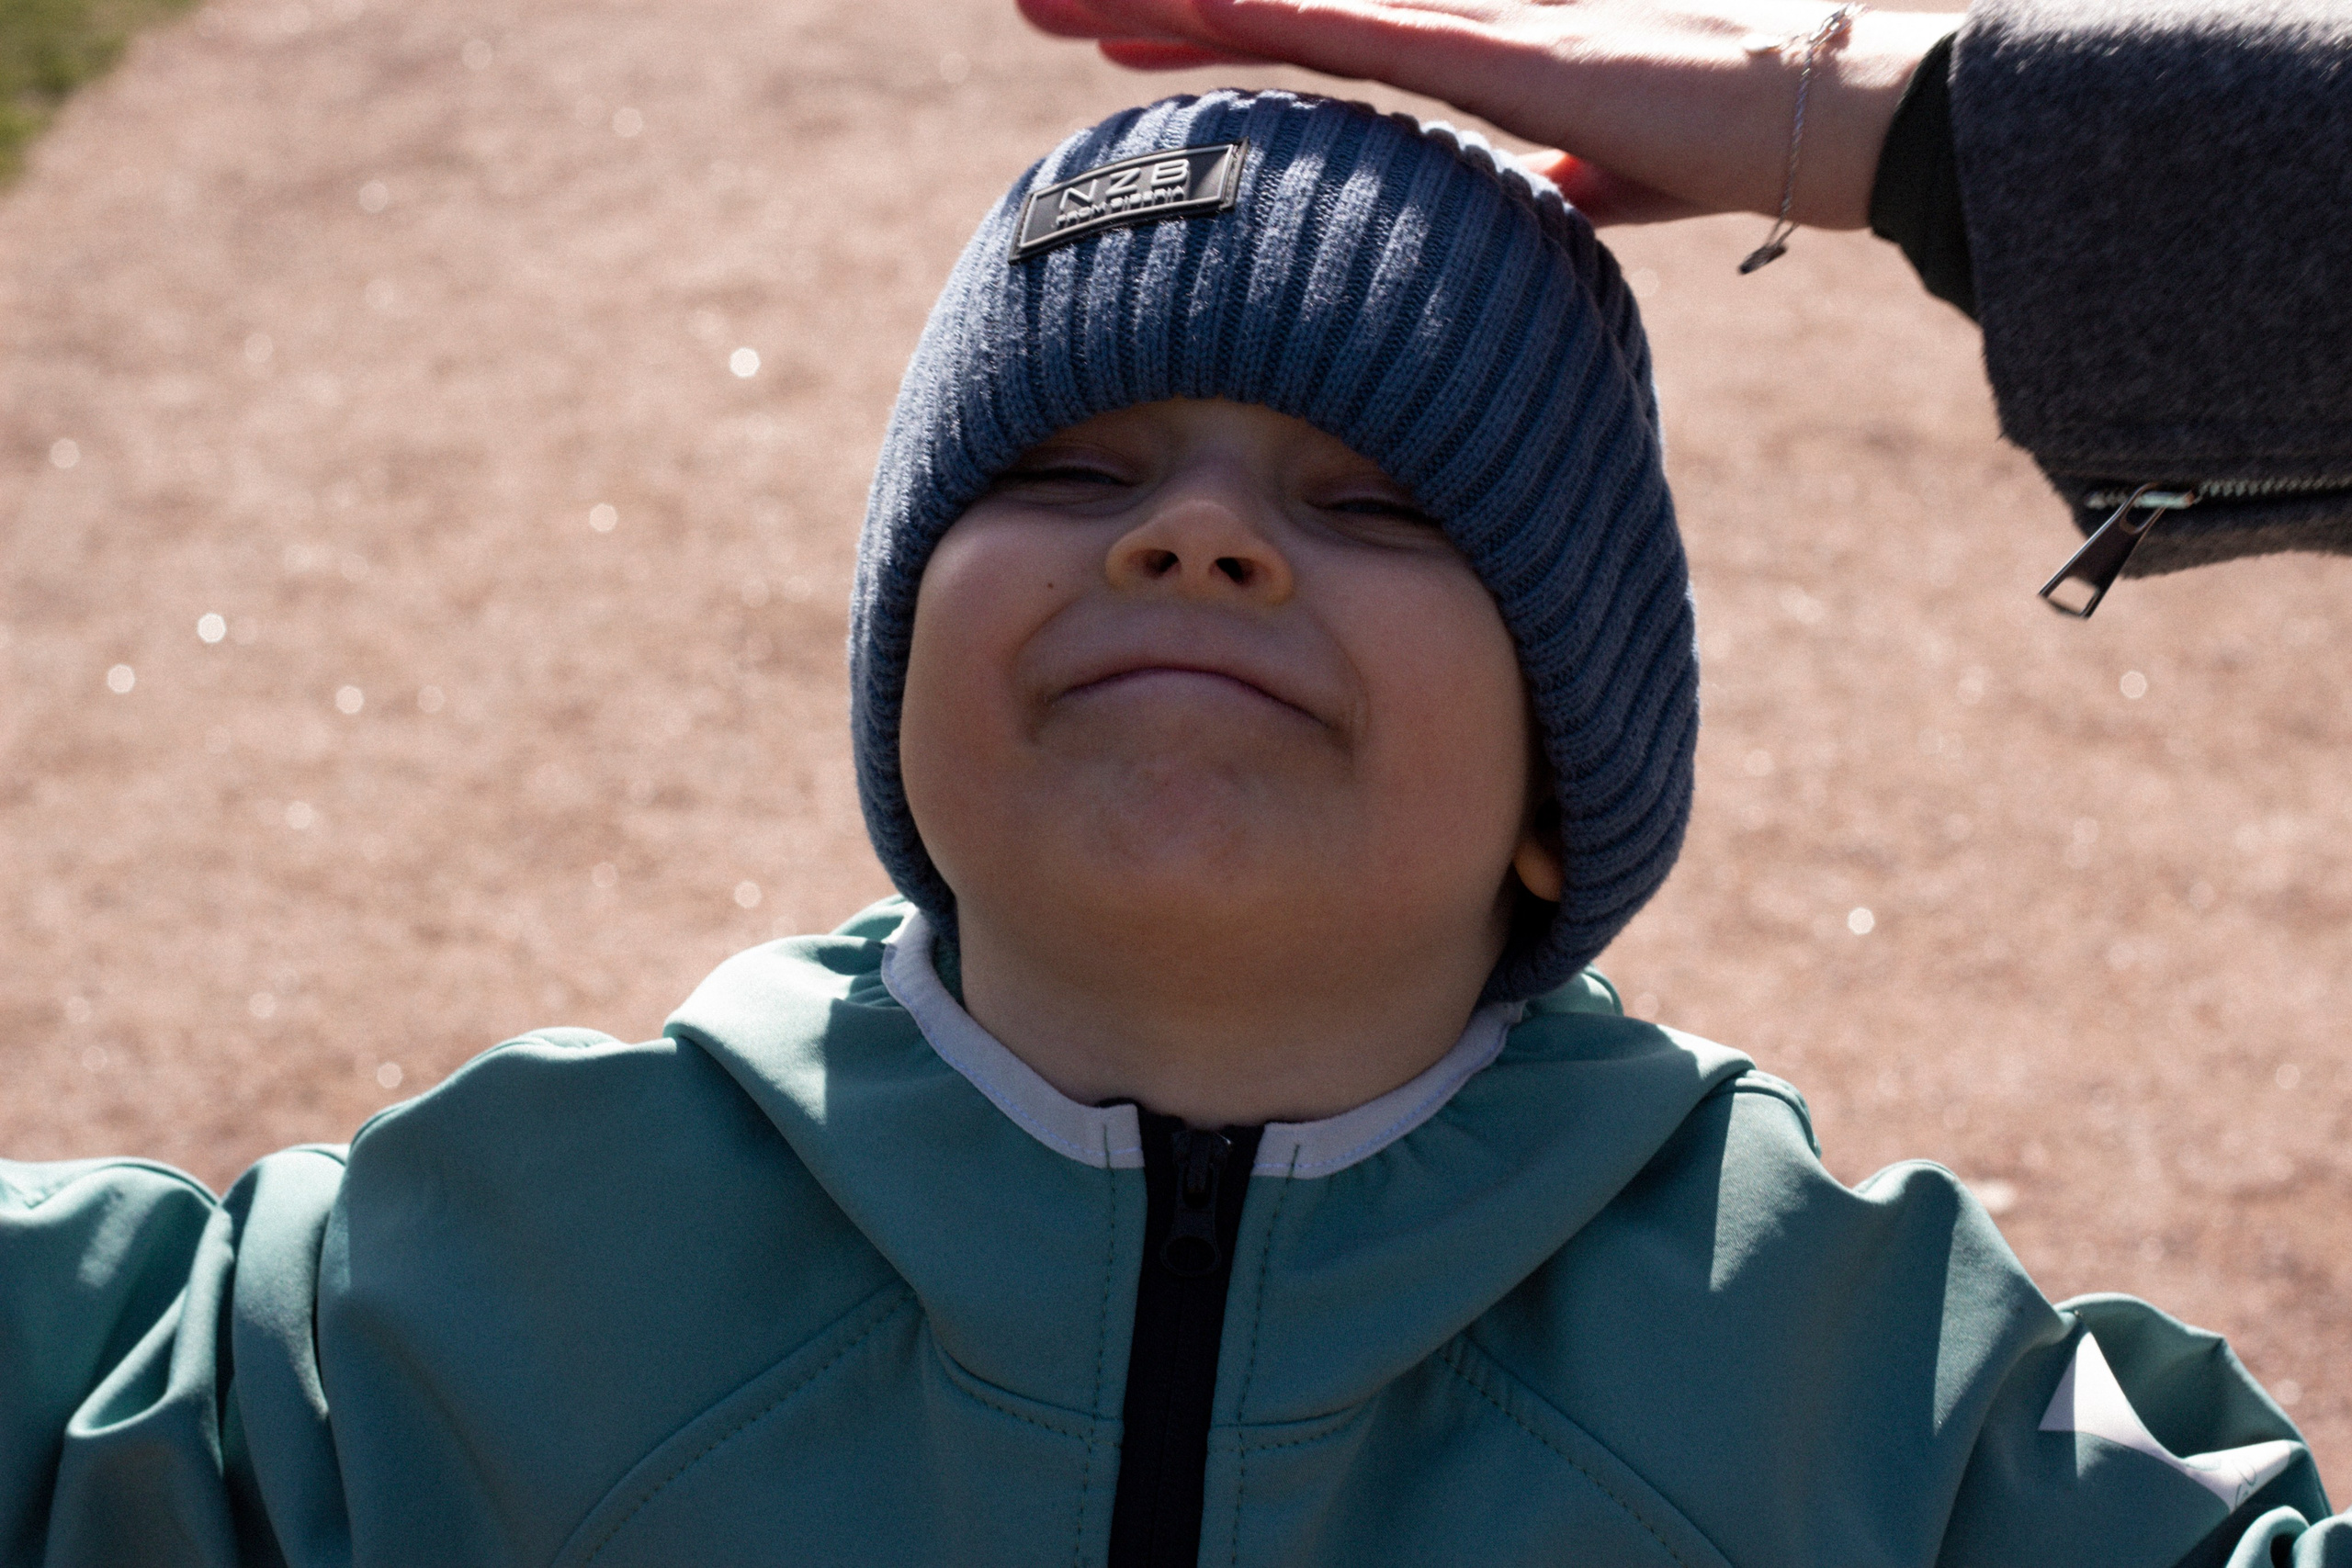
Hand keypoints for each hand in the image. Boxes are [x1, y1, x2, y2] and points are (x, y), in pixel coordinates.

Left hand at [1016, 0, 1957, 227]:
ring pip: (1291, 5)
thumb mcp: (1611, 179)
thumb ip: (1562, 178)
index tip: (1120, 46)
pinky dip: (1270, 17)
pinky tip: (1190, 7)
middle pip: (1270, 11)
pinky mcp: (1499, 50)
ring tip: (1070, 3)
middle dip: (1154, 12)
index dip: (1207, 40)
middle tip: (1042, 5)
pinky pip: (1358, 28)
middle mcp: (1447, 21)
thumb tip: (1544, 200)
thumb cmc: (1728, 144)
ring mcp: (1469, 24)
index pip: (1308, 42)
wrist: (1823, 118)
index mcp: (1460, 53)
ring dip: (1177, 6)